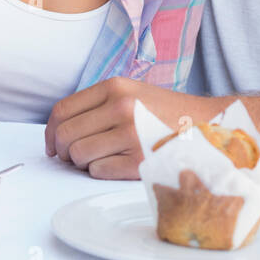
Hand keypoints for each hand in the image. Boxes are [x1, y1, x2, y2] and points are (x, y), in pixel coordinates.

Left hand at [44, 77, 216, 179]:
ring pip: (79, 156)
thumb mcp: (132, 93)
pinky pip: (98, 172)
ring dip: (84, 163)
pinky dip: (101, 172)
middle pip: (66, 135)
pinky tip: (118, 165)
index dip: (51, 132)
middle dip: (64, 152)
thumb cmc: (166, 114)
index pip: (62, 110)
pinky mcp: (140, 160)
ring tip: (102, 159)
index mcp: (115, 87)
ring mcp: (131, 134)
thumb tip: (59, 132)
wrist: (208, 126)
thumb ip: (98, 105)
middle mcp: (121, 107)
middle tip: (74, 157)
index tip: (54, 144)